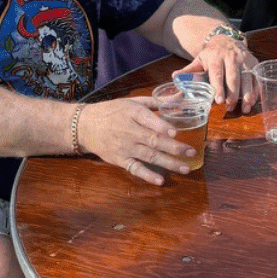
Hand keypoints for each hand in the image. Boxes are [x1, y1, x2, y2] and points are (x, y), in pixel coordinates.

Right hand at [77, 97, 198, 184]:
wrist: (85, 126)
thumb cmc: (113, 111)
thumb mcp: (132, 101)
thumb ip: (157, 101)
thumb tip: (181, 96)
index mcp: (133, 113)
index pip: (148, 120)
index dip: (162, 126)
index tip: (175, 132)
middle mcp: (129, 131)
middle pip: (153, 140)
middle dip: (174, 147)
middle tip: (191, 152)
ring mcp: (125, 148)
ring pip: (149, 156)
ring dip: (168, 163)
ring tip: (185, 168)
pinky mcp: (120, 160)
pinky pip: (135, 169)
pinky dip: (147, 176)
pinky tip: (160, 181)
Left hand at [174, 33, 258, 111]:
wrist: (225, 39)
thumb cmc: (211, 54)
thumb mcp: (199, 59)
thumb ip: (189, 70)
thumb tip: (174, 77)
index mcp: (216, 56)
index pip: (217, 73)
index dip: (219, 87)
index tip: (219, 101)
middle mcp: (231, 56)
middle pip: (234, 77)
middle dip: (233, 93)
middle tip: (230, 106)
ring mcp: (244, 58)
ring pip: (247, 77)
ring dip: (247, 94)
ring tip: (245, 107)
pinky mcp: (253, 61)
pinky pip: (256, 77)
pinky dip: (256, 89)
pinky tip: (253, 100)